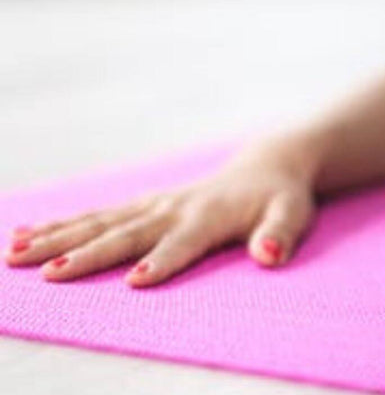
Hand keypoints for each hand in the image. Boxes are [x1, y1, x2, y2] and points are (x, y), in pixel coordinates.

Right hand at [4, 143, 317, 285]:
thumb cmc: (281, 199)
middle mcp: (174, 208)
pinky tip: (23, 235)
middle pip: (126, 233)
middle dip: (88, 254)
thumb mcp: (293, 215)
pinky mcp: (143, 205)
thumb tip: (269, 255)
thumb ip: (280, 235)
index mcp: (209, 215)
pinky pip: (96, 215)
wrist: (268, 166)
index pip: (183, 241)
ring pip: (99, 221)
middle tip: (51, 274)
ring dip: (58, 237)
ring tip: (15, 254)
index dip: (162, 261)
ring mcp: (154, 204)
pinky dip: (60, 224)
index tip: (134, 280)